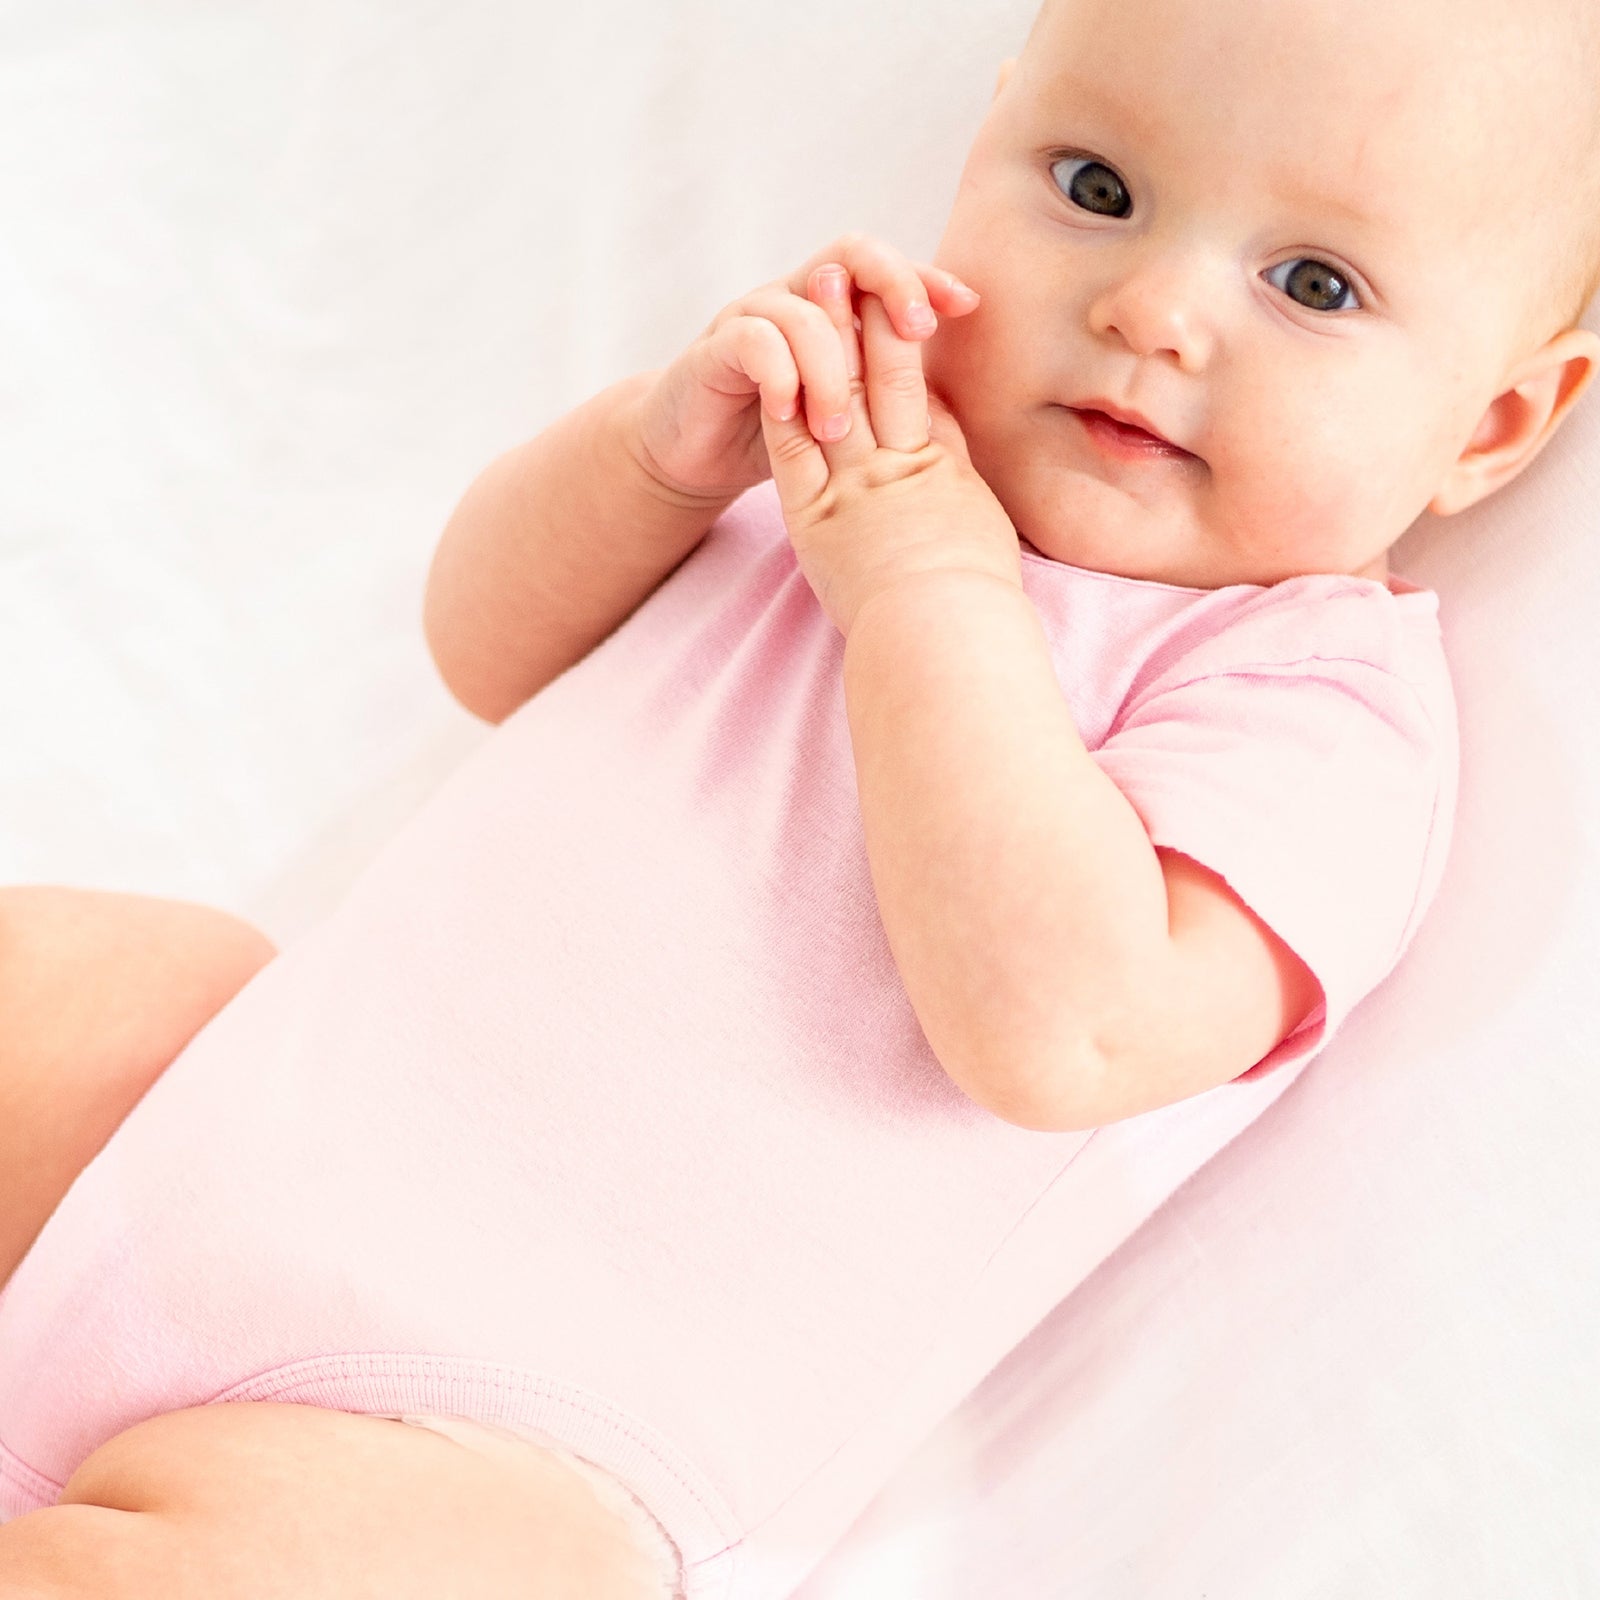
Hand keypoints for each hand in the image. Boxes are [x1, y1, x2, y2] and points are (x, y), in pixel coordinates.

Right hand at [631, 233, 980, 505]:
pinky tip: (788, 413)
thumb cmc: (781, 433)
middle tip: (916, 333)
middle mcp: (793, 298)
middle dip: (891, 283)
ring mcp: (751, 318)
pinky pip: (753, 340)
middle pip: (848, 255)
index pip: (885, 269)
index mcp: (831, 309)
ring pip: (804, 310)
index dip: (926, 278)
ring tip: (838, 429)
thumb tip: (960, 404)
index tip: (966, 305)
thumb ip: (887, 394)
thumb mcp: (846, 413)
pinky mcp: (713, 351)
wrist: (697, 453)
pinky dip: (779, 375)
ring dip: (830, 370)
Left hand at [759, 264, 1023, 636]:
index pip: (922, 396)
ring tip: (809, 289)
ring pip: (842, 393)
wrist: (946, 636)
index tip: (893, 304)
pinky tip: (773, 363)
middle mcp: (901, 468)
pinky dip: (785, 399)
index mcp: (944, 474)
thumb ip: (960, 485)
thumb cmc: (974, 604)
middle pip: (885, 375)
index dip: (905, 343)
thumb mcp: (979, 530)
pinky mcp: (816, 516)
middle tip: (844, 269)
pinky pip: (794, 447)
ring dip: (823, 337)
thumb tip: (950, 454)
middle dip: (863, 316)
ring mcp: (858, 487)